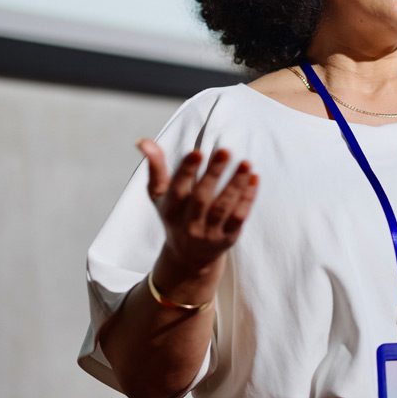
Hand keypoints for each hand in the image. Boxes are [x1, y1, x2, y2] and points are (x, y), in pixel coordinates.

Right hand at [137, 141, 258, 274]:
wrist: (189, 256)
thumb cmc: (175, 215)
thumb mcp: (160, 195)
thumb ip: (155, 167)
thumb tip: (143, 141)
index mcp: (170, 210)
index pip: (177, 190)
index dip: (186, 172)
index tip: (196, 153)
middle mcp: (188, 224)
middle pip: (202, 198)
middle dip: (213, 174)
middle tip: (225, 151)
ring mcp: (209, 233)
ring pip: (223, 208)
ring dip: (235, 185)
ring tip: (245, 163)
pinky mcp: (228, 237)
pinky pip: (239, 217)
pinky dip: (247, 198)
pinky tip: (254, 178)